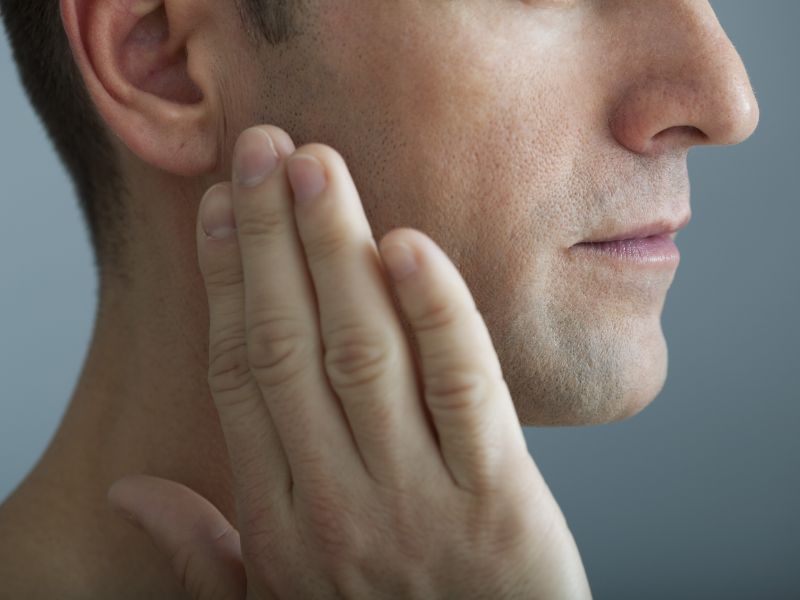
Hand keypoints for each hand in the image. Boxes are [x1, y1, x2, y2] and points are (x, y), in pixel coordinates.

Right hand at [107, 125, 591, 598]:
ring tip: (316, 168)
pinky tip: (407, 246)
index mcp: (279, 519)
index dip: (224, 282)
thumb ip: (207, 549)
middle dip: (270, 238)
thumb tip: (131, 492)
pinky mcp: (499, 498)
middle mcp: (337, 499)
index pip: (240, 373)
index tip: (219, 207)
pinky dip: (435, 310)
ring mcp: (418, 497)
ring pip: (363, 349)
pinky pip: (462, 386)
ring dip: (334, 249)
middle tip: (262, 149)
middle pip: (291, 343)